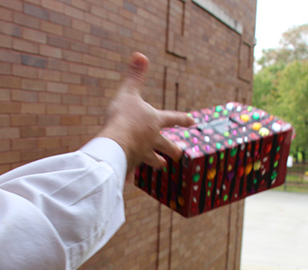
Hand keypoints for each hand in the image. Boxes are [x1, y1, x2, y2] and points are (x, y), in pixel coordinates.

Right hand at [98, 52, 193, 175]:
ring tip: (160, 164)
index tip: (192, 121)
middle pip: (169, 147)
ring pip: (155, 161)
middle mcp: (153, 140)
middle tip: (177, 153)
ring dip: (158, 162)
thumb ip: (135, 75)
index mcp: (154, 122)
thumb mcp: (128, 92)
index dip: (182, 119)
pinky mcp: (132, 165)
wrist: (115, 143)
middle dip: (174, 150)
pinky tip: (130, 178)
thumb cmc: (123, 117)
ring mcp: (144, 154)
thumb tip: (140, 54)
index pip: (173, 119)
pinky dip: (131, 173)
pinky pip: (132, 170)